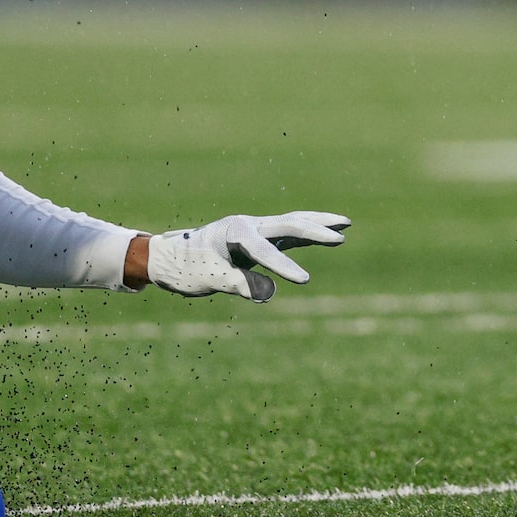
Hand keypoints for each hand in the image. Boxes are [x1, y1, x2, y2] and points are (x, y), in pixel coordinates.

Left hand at [144, 211, 349, 301]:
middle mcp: (248, 225)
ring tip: (347, 223)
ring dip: (319, 223)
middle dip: (315, 231)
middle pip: (288, 224)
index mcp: (234, 232)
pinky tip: (325, 234)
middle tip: (341, 237)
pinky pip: (288, 234)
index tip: (304, 280)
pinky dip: (308, 232)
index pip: (264, 250)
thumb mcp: (209, 279)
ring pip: (293, 223)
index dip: (284, 266)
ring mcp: (255, 230)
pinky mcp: (258, 238)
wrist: (169, 258)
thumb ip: (238, 284)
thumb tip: (269, 292)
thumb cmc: (186, 268)